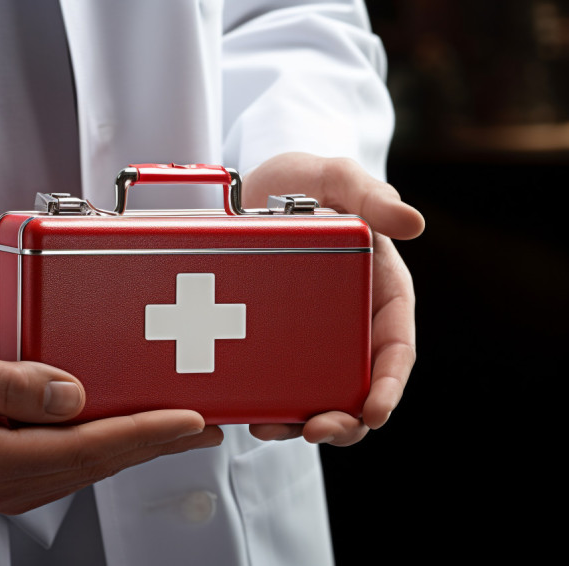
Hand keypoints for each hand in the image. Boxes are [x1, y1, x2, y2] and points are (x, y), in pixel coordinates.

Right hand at [0, 315, 222, 513]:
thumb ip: (7, 382)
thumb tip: (71, 395)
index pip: (78, 447)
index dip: (139, 434)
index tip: (186, 420)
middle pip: (87, 464)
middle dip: (150, 444)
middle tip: (203, 424)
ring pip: (78, 467)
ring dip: (130, 447)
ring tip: (176, 428)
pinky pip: (59, 461)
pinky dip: (98, 445)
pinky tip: (119, 430)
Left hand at [240, 153, 424, 446]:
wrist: (250, 186)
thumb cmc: (304, 180)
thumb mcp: (336, 178)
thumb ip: (371, 195)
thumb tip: (415, 223)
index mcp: (380, 290)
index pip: (395, 347)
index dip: (390, 384)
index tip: (376, 410)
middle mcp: (351, 320)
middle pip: (360, 384)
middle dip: (346, 418)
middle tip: (317, 431)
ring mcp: (313, 333)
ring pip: (321, 392)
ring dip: (305, 420)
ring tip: (276, 429)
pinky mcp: (276, 338)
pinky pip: (281, 379)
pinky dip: (272, 401)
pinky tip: (251, 412)